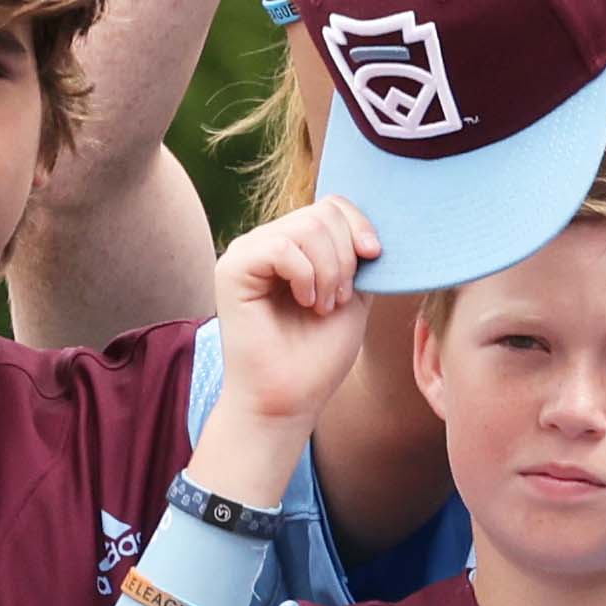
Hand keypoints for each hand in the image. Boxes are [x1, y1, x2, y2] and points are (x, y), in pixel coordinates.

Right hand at [209, 200, 381, 429]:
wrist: (289, 400)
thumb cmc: (317, 355)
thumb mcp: (353, 295)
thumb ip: (356, 256)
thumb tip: (373, 222)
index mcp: (293, 246)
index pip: (331, 205)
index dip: (359, 225)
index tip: (374, 257)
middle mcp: (266, 242)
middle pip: (323, 213)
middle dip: (345, 258)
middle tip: (337, 301)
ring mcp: (246, 253)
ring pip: (306, 227)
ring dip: (329, 271)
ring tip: (322, 307)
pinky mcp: (231, 269)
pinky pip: (281, 246)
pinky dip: (305, 276)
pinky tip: (305, 302)